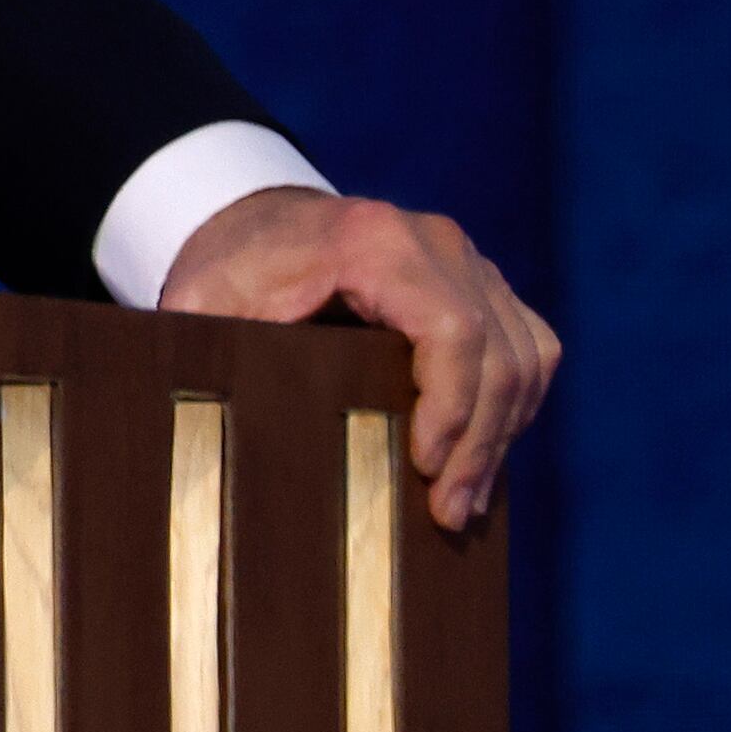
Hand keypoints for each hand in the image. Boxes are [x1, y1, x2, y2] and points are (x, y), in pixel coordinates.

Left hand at [160, 185, 557, 531]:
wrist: (255, 218)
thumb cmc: (231, 266)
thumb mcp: (201, 300)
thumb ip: (204, 347)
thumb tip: (205, 423)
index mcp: (375, 243)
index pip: (451, 329)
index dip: (452, 404)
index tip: (426, 466)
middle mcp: (437, 243)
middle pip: (498, 352)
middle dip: (480, 441)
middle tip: (448, 512)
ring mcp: (468, 261)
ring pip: (526, 355)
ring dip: (503, 434)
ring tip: (464, 500)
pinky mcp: (482, 283)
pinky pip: (530, 347)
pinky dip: (515, 406)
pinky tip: (484, 456)